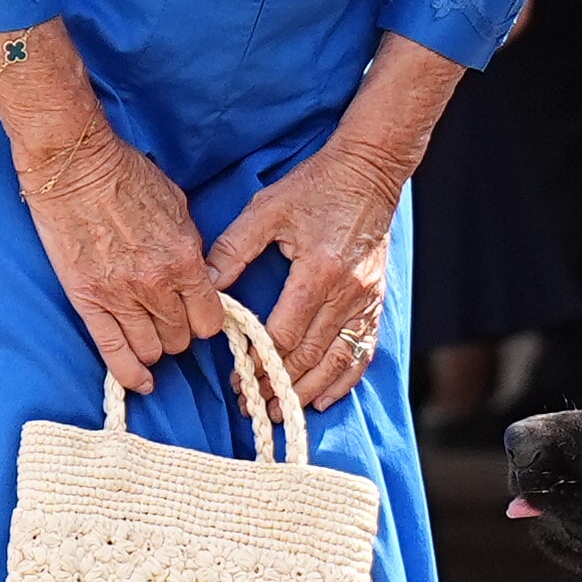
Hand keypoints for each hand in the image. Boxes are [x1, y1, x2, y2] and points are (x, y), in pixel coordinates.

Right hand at [15, 125, 219, 395]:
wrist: (75, 167)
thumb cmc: (127, 176)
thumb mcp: (179, 207)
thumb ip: (192, 247)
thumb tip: (199, 274)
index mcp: (185, 260)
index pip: (212, 317)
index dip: (208, 321)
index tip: (202, 316)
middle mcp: (156, 285)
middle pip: (182, 337)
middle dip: (182, 333)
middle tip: (173, 322)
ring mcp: (119, 296)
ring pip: (152, 349)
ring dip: (156, 348)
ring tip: (153, 337)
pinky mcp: (87, 300)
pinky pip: (112, 351)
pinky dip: (129, 373)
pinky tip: (141, 383)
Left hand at [207, 140, 409, 411]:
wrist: (369, 172)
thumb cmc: (315, 187)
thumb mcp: (267, 209)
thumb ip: (233, 249)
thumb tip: (205, 286)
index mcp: (318, 272)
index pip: (285, 333)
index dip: (260, 361)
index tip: (237, 378)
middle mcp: (347, 292)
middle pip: (311, 355)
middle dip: (279, 384)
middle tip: (252, 403)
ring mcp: (366, 299)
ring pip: (338, 360)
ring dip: (308, 389)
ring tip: (281, 409)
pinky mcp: (376, 300)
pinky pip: (363, 350)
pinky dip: (345, 378)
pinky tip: (325, 397)